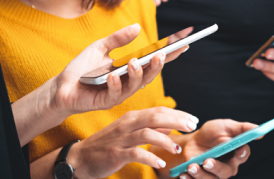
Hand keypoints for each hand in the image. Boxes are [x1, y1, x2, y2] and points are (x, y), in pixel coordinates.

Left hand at [47, 24, 186, 118]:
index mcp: (130, 68)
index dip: (171, 52)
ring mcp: (119, 93)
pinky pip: (114, 94)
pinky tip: (112, 75)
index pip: (154, 59)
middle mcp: (128, 82)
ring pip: (136, 85)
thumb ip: (118, 39)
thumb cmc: (82, 70)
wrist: (61, 88)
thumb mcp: (99, 48)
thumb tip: (137, 27)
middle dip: (158, 65)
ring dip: (137, 74)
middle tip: (161, 54)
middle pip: (150, 74)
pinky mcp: (106, 102)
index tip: (185, 41)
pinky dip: (114, 84)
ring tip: (134, 62)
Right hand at [67, 107, 199, 178]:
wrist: (80, 158)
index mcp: (132, 117)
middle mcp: (127, 124)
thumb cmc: (107, 145)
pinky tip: (160, 164)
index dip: (177, 114)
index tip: (193, 119)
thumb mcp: (129, 132)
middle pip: (155, 117)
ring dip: (165, 140)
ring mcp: (121, 138)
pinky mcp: (115, 154)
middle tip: (192, 126)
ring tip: (177, 149)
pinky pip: (136, 153)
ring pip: (147, 133)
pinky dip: (150, 157)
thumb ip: (149, 128)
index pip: (159, 110)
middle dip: (177, 120)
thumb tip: (170, 126)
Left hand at [177, 120, 253, 178]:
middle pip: (227, 171)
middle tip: (206, 161)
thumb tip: (258, 128)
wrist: (191, 143)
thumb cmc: (210, 134)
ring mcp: (215, 175)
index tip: (237, 149)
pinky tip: (184, 174)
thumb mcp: (225, 126)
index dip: (241, 153)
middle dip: (216, 167)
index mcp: (235, 153)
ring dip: (201, 174)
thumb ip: (241, 128)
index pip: (243, 155)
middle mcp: (227, 166)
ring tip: (191, 166)